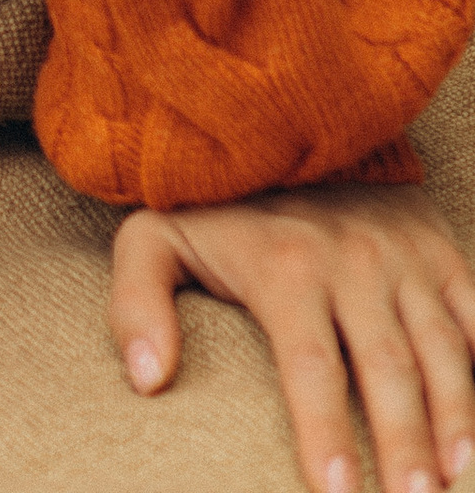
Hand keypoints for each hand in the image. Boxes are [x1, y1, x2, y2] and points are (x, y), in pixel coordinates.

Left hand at [110, 187, 474, 492]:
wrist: (282, 122)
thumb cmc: (217, 205)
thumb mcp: (156, 237)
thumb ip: (137, 302)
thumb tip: (147, 379)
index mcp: (285, 268)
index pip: (311, 366)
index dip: (324, 432)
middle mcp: (352, 261)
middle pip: (386, 369)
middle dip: (402, 445)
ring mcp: (402, 255)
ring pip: (440, 349)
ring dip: (454, 420)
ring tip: (451, 480)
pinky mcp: (439, 249)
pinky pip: (474, 314)